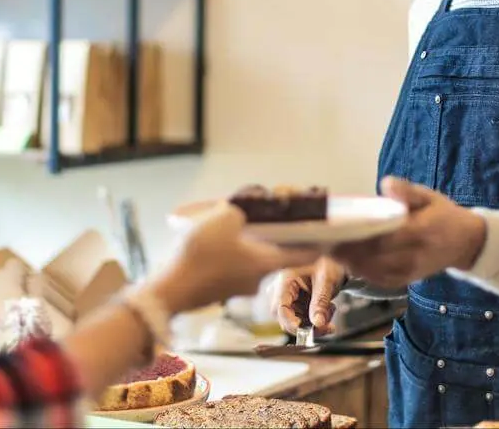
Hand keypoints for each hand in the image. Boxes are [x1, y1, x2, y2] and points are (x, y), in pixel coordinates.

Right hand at [150, 204, 320, 314]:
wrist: (170, 291)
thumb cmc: (201, 255)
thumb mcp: (224, 218)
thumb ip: (241, 208)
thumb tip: (244, 209)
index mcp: (267, 262)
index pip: (306, 253)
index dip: (318, 240)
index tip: (328, 231)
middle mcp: (258, 277)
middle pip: (277, 251)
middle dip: (277, 233)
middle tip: (273, 214)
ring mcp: (238, 285)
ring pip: (253, 257)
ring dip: (251, 241)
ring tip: (237, 222)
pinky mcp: (220, 287)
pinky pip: (234, 263)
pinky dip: (232, 250)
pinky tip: (216, 238)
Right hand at [273, 257, 347, 335]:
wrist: (334, 264)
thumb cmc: (327, 266)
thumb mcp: (327, 282)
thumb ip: (321, 302)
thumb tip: (318, 323)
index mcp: (285, 280)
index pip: (280, 307)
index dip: (290, 322)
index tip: (304, 331)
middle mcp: (282, 291)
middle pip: (284, 317)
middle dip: (305, 325)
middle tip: (326, 326)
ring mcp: (288, 300)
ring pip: (293, 322)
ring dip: (312, 324)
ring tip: (329, 312)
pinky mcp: (295, 306)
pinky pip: (301, 321)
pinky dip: (314, 321)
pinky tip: (326, 312)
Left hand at [329, 177, 484, 289]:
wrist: (466, 243)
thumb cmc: (443, 215)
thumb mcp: (430, 196)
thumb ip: (408, 191)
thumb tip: (386, 183)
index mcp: (420, 232)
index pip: (383, 237)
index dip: (357, 235)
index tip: (335, 227)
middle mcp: (413, 256)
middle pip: (372, 256)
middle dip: (345, 248)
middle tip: (320, 237)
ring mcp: (408, 272)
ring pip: (371, 270)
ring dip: (347, 260)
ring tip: (326, 246)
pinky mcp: (404, 280)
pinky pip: (376, 278)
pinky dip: (358, 269)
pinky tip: (344, 258)